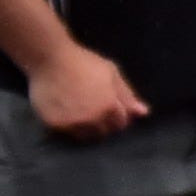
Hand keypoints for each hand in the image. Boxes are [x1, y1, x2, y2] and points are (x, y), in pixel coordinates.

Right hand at [28, 45, 148, 141]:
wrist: (51, 60)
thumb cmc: (84, 63)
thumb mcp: (111, 74)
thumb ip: (127, 96)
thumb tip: (144, 113)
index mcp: (109, 106)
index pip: (121, 124)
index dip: (118, 116)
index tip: (111, 107)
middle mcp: (92, 119)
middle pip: (104, 132)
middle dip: (104, 123)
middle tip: (95, 108)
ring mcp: (73, 124)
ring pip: (86, 136)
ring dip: (87, 128)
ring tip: (82, 110)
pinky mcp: (55, 125)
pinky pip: (67, 133)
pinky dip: (70, 126)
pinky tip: (68, 111)